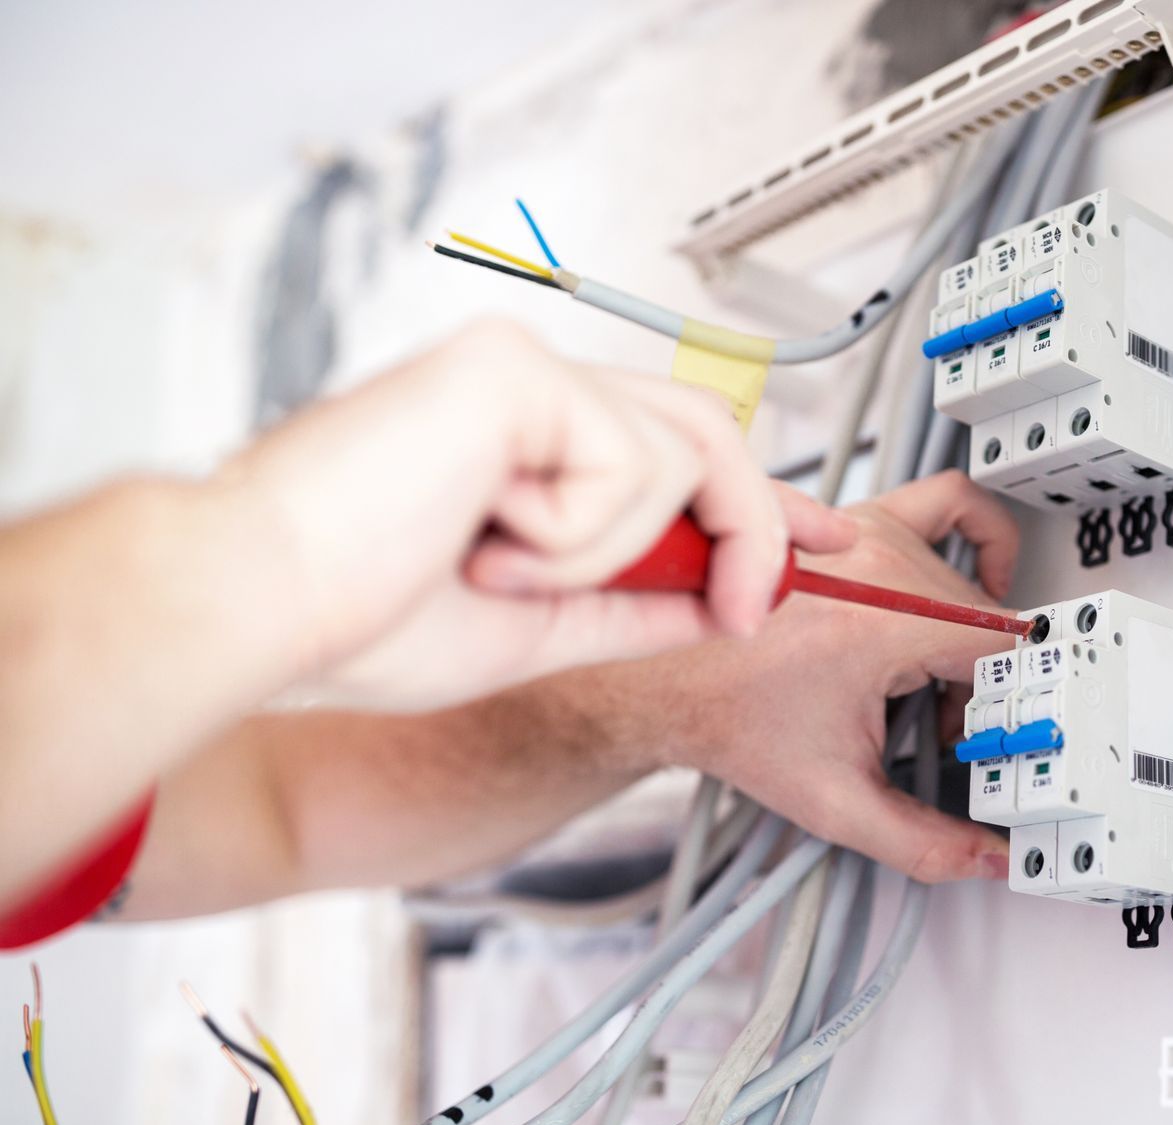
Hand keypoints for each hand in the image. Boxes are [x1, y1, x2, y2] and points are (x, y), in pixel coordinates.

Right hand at [231, 321, 855, 708]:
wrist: (259, 612)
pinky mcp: (515, 369)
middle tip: (741, 607)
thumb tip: (721, 598)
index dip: (764, 498)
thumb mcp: (535, 624)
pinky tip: (485, 537)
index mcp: (526, 448)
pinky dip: (574, 534)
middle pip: (705, 438)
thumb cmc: (353, 619)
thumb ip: (632, 601)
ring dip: (612, 551)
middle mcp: (528, 393)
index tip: (829, 537)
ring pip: (677, 458)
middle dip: (750, 530)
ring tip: (502, 569)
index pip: (678, 451)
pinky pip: (630, 465)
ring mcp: (522, 370)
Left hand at [650, 470, 1020, 880]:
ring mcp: (871, 531)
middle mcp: (883, 563)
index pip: (1006, 654)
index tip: (975, 739)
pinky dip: (974, 537)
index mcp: (888, 621)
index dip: (1002, 708)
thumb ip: (921, 842)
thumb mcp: (835, 800)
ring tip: (941, 674)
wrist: (660, 675)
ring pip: (973, 578)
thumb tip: (984, 859)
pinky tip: (961, 579)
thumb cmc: (727, 717)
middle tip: (940, 728)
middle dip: (977, 686)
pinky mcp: (858, 521)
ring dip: (971, 633)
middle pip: (990, 623)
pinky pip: (948, 501)